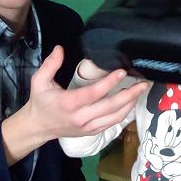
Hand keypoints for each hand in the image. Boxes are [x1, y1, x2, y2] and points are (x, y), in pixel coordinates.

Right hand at [30, 46, 144, 138]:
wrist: (38, 127)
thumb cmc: (40, 102)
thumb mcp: (39, 81)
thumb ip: (50, 64)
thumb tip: (60, 48)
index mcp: (68, 103)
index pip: (93, 93)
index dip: (109, 83)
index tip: (122, 72)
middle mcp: (80, 117)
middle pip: (110, 107)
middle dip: (129, 95)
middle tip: (143, 83)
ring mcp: (88, 127)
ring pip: (115, 117)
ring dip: (130, 104)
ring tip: (140, 91)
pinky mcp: (92, 132)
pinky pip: (112, 123)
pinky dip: (124, 113)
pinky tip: (131, 103)